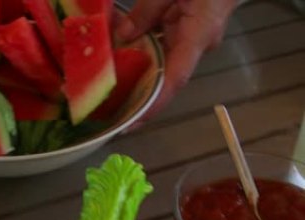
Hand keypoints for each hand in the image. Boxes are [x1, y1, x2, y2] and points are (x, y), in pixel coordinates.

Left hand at [116, 0, 238, 117]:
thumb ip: (146, 12)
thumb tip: (123, 35)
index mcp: (197, 35)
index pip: (175, 78)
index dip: (154, 104)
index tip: (133, 122)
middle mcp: (197, 45)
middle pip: (165, 78)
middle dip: (139, 97)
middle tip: (110, 114)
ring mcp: (194, 41)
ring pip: (163, 65)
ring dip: (138, 76)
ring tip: (109, 94)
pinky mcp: (188, 33)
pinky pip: (164, 50)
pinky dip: (143, 56)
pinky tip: (120, 60)